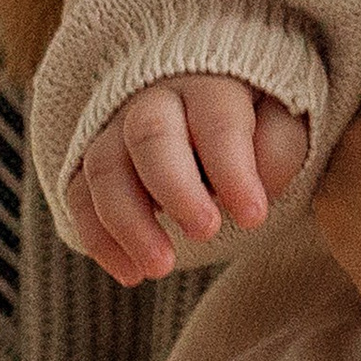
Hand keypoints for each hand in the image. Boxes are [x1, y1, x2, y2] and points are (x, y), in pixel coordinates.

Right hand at [67, 74, 310, 283]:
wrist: (200, 108)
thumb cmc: (251, 122)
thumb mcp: (281, 125)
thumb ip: (277, 148)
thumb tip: (258, 183)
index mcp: (210, 86)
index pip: (218, 122)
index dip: (233, 169)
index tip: (252, 217)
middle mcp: (154, 101)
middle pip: (149, 135)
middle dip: (174, 188)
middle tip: (205, 232)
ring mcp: (115, 131)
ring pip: (104, 168)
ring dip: (128, 223)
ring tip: (160, 268)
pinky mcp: (90, 164)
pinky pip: (79, 197)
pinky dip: (99, 240)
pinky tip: (130, 273)